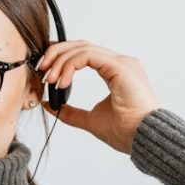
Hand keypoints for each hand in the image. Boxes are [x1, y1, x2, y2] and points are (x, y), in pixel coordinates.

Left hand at [37, 40, 160, 154]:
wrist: (143, 138)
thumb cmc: (126, 132)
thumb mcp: (90, 120)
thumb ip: (71, 112)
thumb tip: (50, 106)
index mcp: (116, 72)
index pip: (84, 53)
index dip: (61, 57)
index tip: (45, 71)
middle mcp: (120, 63)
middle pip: (81, 45)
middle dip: (57, 54)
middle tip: (41, 70)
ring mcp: (121, 62)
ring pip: (82, 48)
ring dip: (60, 61)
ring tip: (49, 79)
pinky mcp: (120, 66)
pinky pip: (88, 55)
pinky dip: (70, 65)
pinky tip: (61, 81)